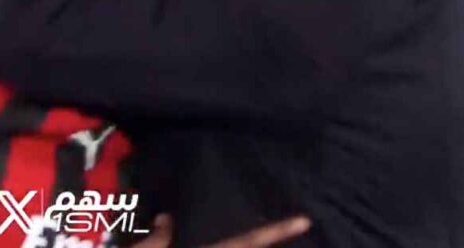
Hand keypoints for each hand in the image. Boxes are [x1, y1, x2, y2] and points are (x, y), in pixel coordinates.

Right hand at [133, 214, 310, 247]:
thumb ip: (159, 237)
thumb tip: (168, 218)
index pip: (247, 242)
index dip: (276, 232)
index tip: (304, 220)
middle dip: (271, 243)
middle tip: (297, 225)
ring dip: (252, 245)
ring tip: (269, 235)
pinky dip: (231, 247)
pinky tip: (234, 240)